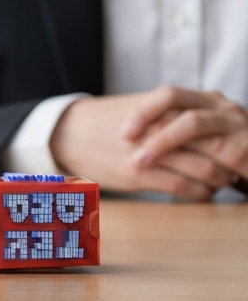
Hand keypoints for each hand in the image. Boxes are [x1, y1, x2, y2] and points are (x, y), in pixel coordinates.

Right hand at [49, 88, 236, 199]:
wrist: (69, 133)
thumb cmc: (107, 121)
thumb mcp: (142, 107)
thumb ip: (173, 113)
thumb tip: (209, 127)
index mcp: (163, 106)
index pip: (211, 124)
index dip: (231, 138)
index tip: (238, 147)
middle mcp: (159, 127)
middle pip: (215, 146)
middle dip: (232, 161)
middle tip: (237, 168)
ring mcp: (149, 152)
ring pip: (205, 170)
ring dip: (220, 180)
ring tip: (222, 181)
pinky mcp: (139, 175)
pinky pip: (184, 189)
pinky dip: (200, 193)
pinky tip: (202, 192)